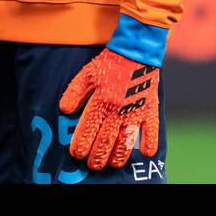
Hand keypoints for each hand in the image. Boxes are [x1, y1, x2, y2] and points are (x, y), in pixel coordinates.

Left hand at [58, 48, 159, 170]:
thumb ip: (75, 92)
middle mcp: (117, 110)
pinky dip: (150, 143)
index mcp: (100, 101)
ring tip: (112, 164)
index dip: (81, 144)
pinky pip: (151, 131)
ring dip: (118, 156)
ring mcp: (135, 111)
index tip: (76, 154)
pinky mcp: (150, 109)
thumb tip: (64, 110)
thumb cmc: (109, 62)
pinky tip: (146, 154)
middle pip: (105, 141)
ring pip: (126, 142)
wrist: (136, 51)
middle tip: (92, 165)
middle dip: (97, 157)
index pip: (88, 129)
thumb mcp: (87, 74)